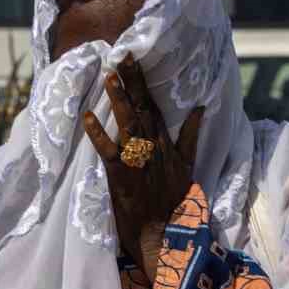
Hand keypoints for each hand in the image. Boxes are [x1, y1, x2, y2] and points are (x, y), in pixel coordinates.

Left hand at [83, 57, 202, 278]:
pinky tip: (88, 117)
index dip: (142, 82)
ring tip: (110, 76)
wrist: (164, 234)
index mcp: (165, 143)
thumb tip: (199, 108)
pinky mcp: (122, 175)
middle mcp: (152, 147)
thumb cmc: (173, 202)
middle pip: (141, 109)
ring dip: (118, 100)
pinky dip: (99, 134)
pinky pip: (109, 151)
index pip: (152, 106)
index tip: (133, 58)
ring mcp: (138, 161)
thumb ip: (190, 135)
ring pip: (128, 124)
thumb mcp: (188, 165)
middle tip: (123, 55)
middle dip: (132, 82)